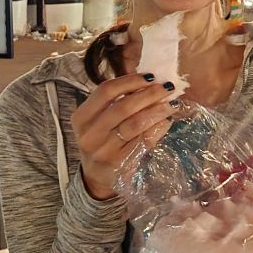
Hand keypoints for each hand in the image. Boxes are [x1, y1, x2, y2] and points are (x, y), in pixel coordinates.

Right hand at [70, 74, 176, 199]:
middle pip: (122, 107)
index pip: (105, 91)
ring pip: (135, 124)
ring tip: (172, 104)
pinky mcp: (120, 164)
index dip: (130, 81)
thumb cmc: (103, 140)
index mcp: (81, 118)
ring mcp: (104, 151)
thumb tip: (151, 82)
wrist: (98, 177)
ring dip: (157, 111)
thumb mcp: (100, 120)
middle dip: (148, 94)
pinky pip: (144, 141)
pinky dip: (158, 128)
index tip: (150, 76)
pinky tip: (166, 121)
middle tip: (167, 87)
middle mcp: (89, 135)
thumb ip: (118, 101)